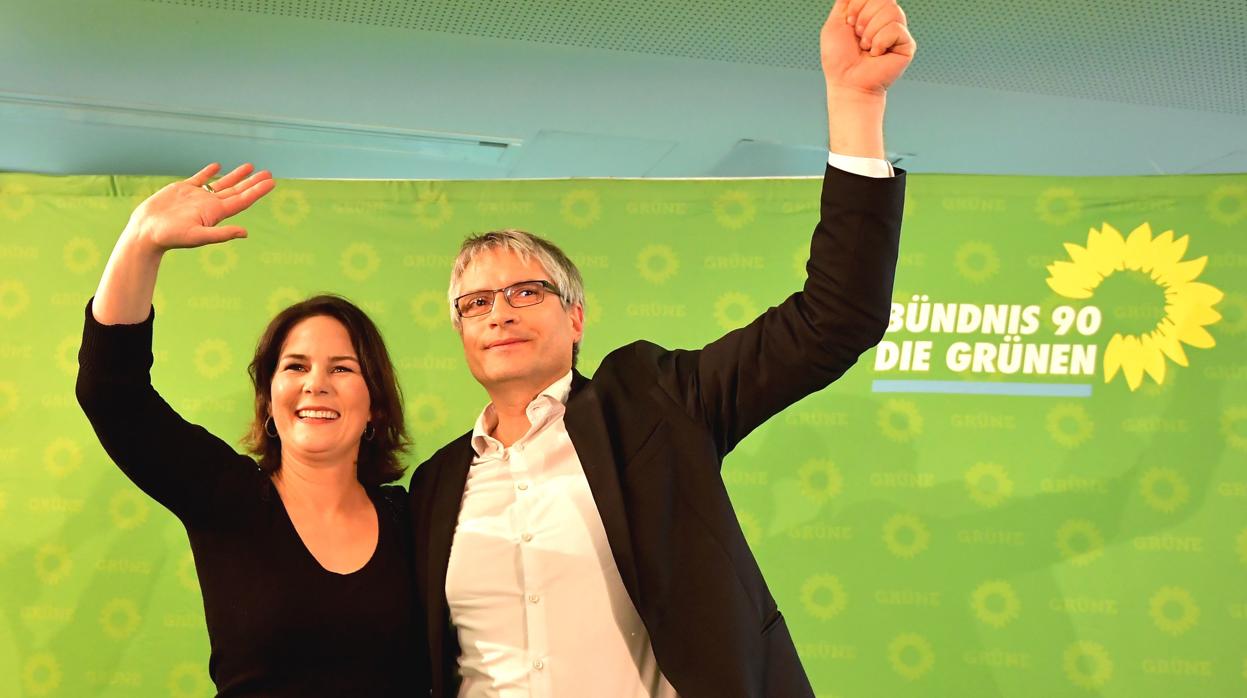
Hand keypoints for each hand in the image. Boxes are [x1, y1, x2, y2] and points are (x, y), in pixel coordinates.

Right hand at [128, 163, 274, 250]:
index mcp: (216, 213)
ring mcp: (196, 197)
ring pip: (221, 183)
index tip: (271, 182)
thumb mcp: (198, 236)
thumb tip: (245, 233)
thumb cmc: (170, 237)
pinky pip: (199, 178)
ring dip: (236, 176)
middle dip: (253, 182)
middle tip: (268, 173)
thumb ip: (221, 234)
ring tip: (250, 167)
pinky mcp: (182, 190)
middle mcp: (209, 204)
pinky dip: (209, 172)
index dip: (258, 191)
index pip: (243, 200)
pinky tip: (218, 166)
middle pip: (237, 191)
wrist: (146, 232)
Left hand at [821, 0, 914, 95]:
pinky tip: (877, 54)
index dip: (858, 4)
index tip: (849, 22)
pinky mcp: (907, 44)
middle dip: (864, 17)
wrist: (847, 82)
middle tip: (858, 37)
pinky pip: (896, 29)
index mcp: (872, 12)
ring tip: (866, 47)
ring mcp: (898, 31)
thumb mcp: (836, 22)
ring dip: (871, 32)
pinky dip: (880, 42)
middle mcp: (887, 19)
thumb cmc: (839, 58)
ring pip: (891, 10)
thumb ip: (847, 1)